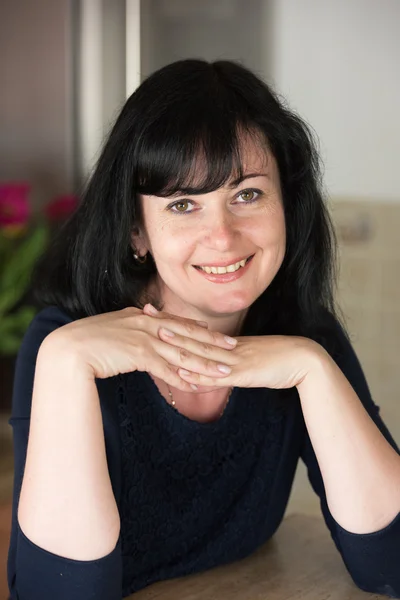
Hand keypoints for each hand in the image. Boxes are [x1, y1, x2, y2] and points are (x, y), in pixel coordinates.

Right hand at [45, 304, 237, 391]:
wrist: (70, 348)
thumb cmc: (88, 341)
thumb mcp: (114, 329)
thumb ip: (131, 328)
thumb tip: (142, 331)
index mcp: (141, 318)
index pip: (177, 324)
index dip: (199, 331)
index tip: (217, 335)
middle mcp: (147, 325)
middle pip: (187, 336)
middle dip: (212, 344)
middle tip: (234, 349)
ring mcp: (144, 339)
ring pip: (182, 353)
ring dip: (205, 364)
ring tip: (225, 371)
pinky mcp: (138, 355)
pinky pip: (166, 369)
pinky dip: (183, 378)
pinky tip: (197, 386)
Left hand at [153, 312, 325, 389]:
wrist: (305, 361)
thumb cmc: (280, 359)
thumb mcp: (251, 356)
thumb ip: (232, 359)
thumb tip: (215, 362)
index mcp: (228, 342)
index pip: (195, 330)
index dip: (173, 321)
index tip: (152, 312)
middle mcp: (228, 347)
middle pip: (192, 335)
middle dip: (166, 325)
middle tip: (143, 312)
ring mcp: (235, 359)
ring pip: (201, 353)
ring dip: (178, 344)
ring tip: (156, 336)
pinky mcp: (244, 373)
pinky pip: (218, 376)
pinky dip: (199, 375)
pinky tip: (182, 374)